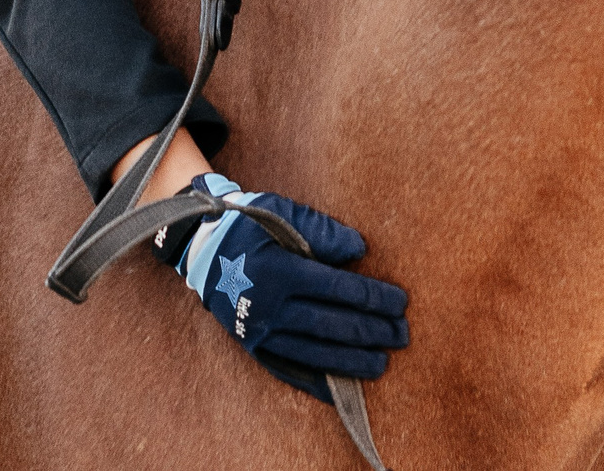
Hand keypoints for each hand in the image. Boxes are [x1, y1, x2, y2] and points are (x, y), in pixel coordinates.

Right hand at [162, 174, 409, 388]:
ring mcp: (258, 333)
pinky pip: (288, 371)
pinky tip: (340, 390)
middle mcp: (268, 308)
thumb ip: (323, 231)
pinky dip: (315, 383)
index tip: (400, 302)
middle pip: (330, 325)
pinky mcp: (251, 348)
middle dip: (371, 332)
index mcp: (279, 272)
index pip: (337, 290)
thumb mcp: (281, 213)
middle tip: (402, 335)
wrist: (200, 247)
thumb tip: (360, 251)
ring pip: (312, 354)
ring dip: (351, 362)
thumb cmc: (248, 224)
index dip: (373, 298)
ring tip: (382, 364)